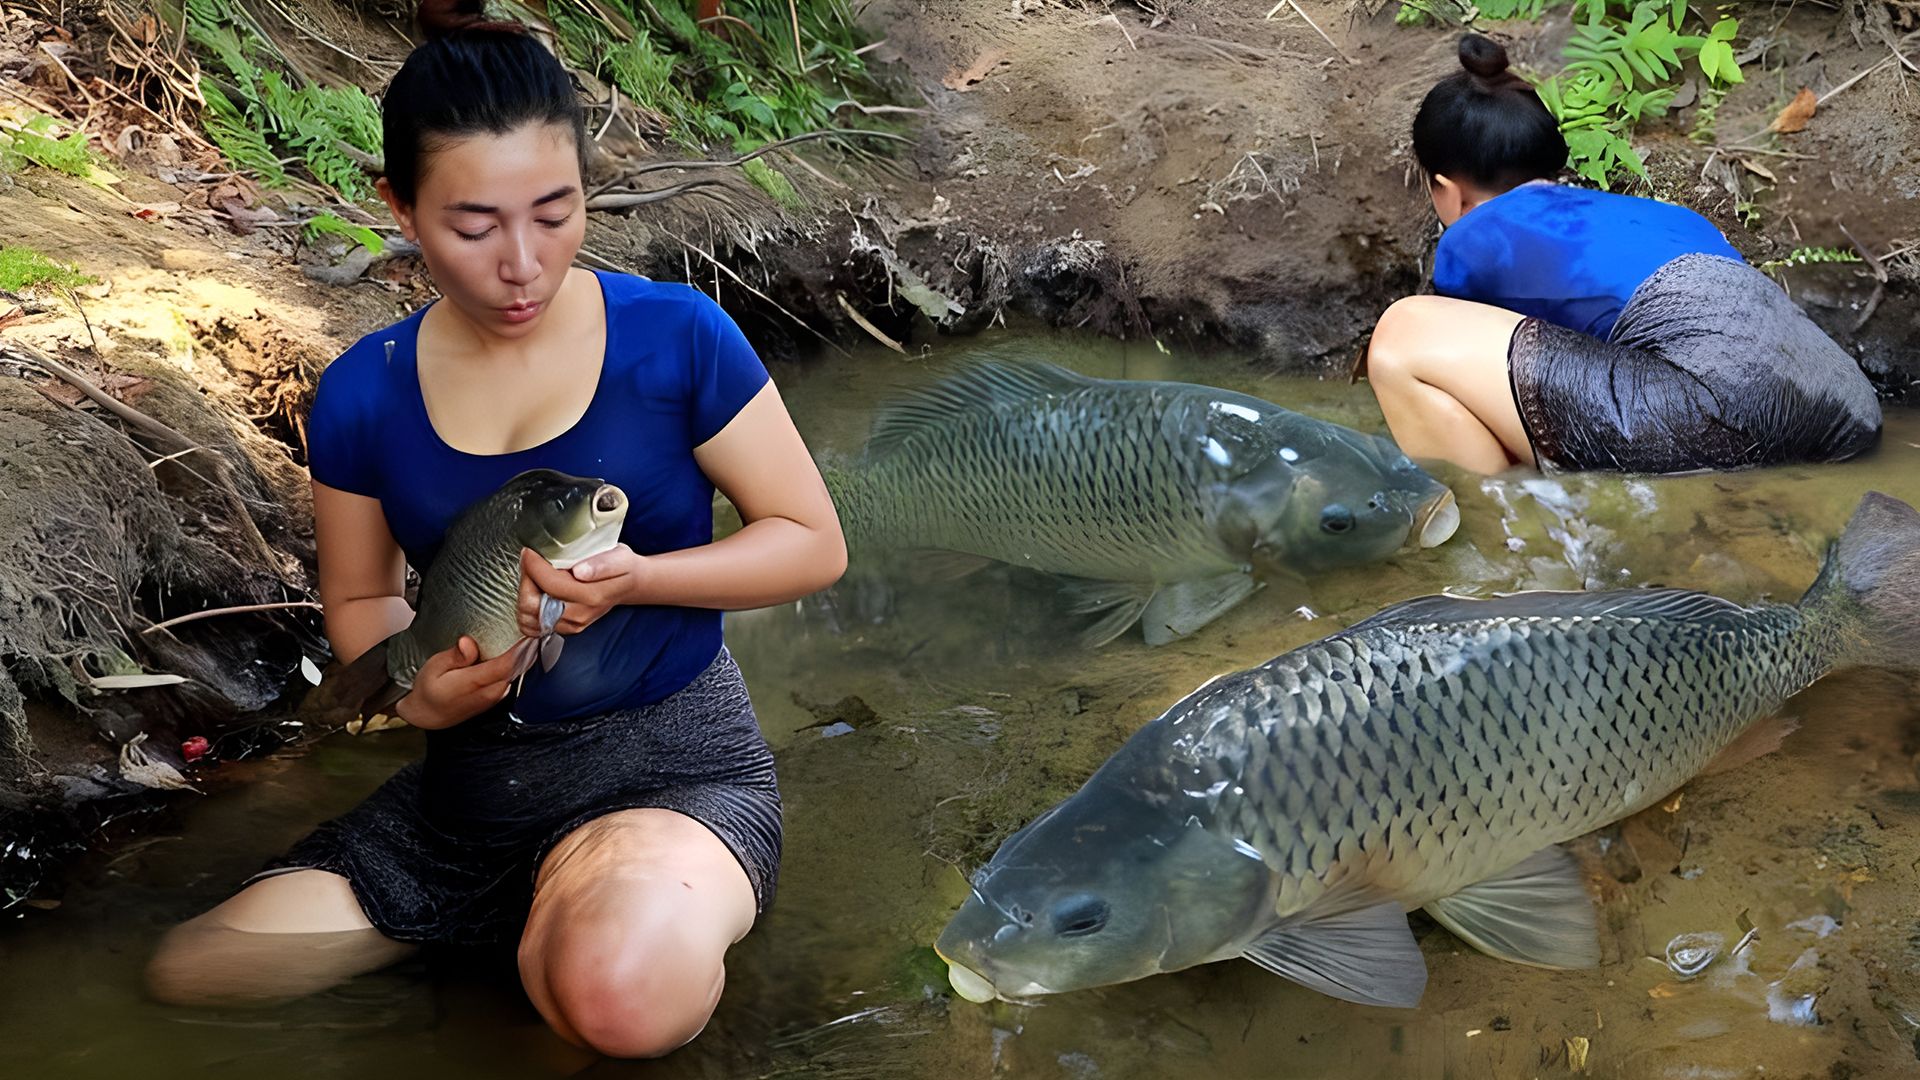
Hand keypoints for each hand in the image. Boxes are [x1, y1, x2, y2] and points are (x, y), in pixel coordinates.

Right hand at [395, 635, 533, 729]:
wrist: (428, 715)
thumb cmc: (429, 690)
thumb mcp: (434, 667)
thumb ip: (454, 656)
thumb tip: (468, 643)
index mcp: (475, 682)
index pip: (507, 663)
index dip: (519, 646)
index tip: (525, 630)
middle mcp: (491, 691)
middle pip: (516, 667)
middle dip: (521, 648)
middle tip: (521, 628)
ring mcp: (496, 696)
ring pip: (515, 672)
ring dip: (517, 656)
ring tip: (513, 637)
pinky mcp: (497, 697)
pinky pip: (510, 678)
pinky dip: (511, 665)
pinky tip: (501, 654)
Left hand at [517, 544, 649, 637]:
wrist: (630, 584)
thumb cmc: (622, 567)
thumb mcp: (619, 557)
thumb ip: (602, 565)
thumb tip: (581, 572)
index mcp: (592, 596)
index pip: (549, 584)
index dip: (534, 565)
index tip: (531, 550)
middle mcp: (580, 614)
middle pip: (533, 604)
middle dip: (526, 579)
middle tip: (531, 562)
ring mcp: (572, 624)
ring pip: (529, 616)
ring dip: (525, 594)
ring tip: (534, 576)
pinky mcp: (565, 629)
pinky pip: (533, 626)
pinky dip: (528, 609)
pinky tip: (537, 592)